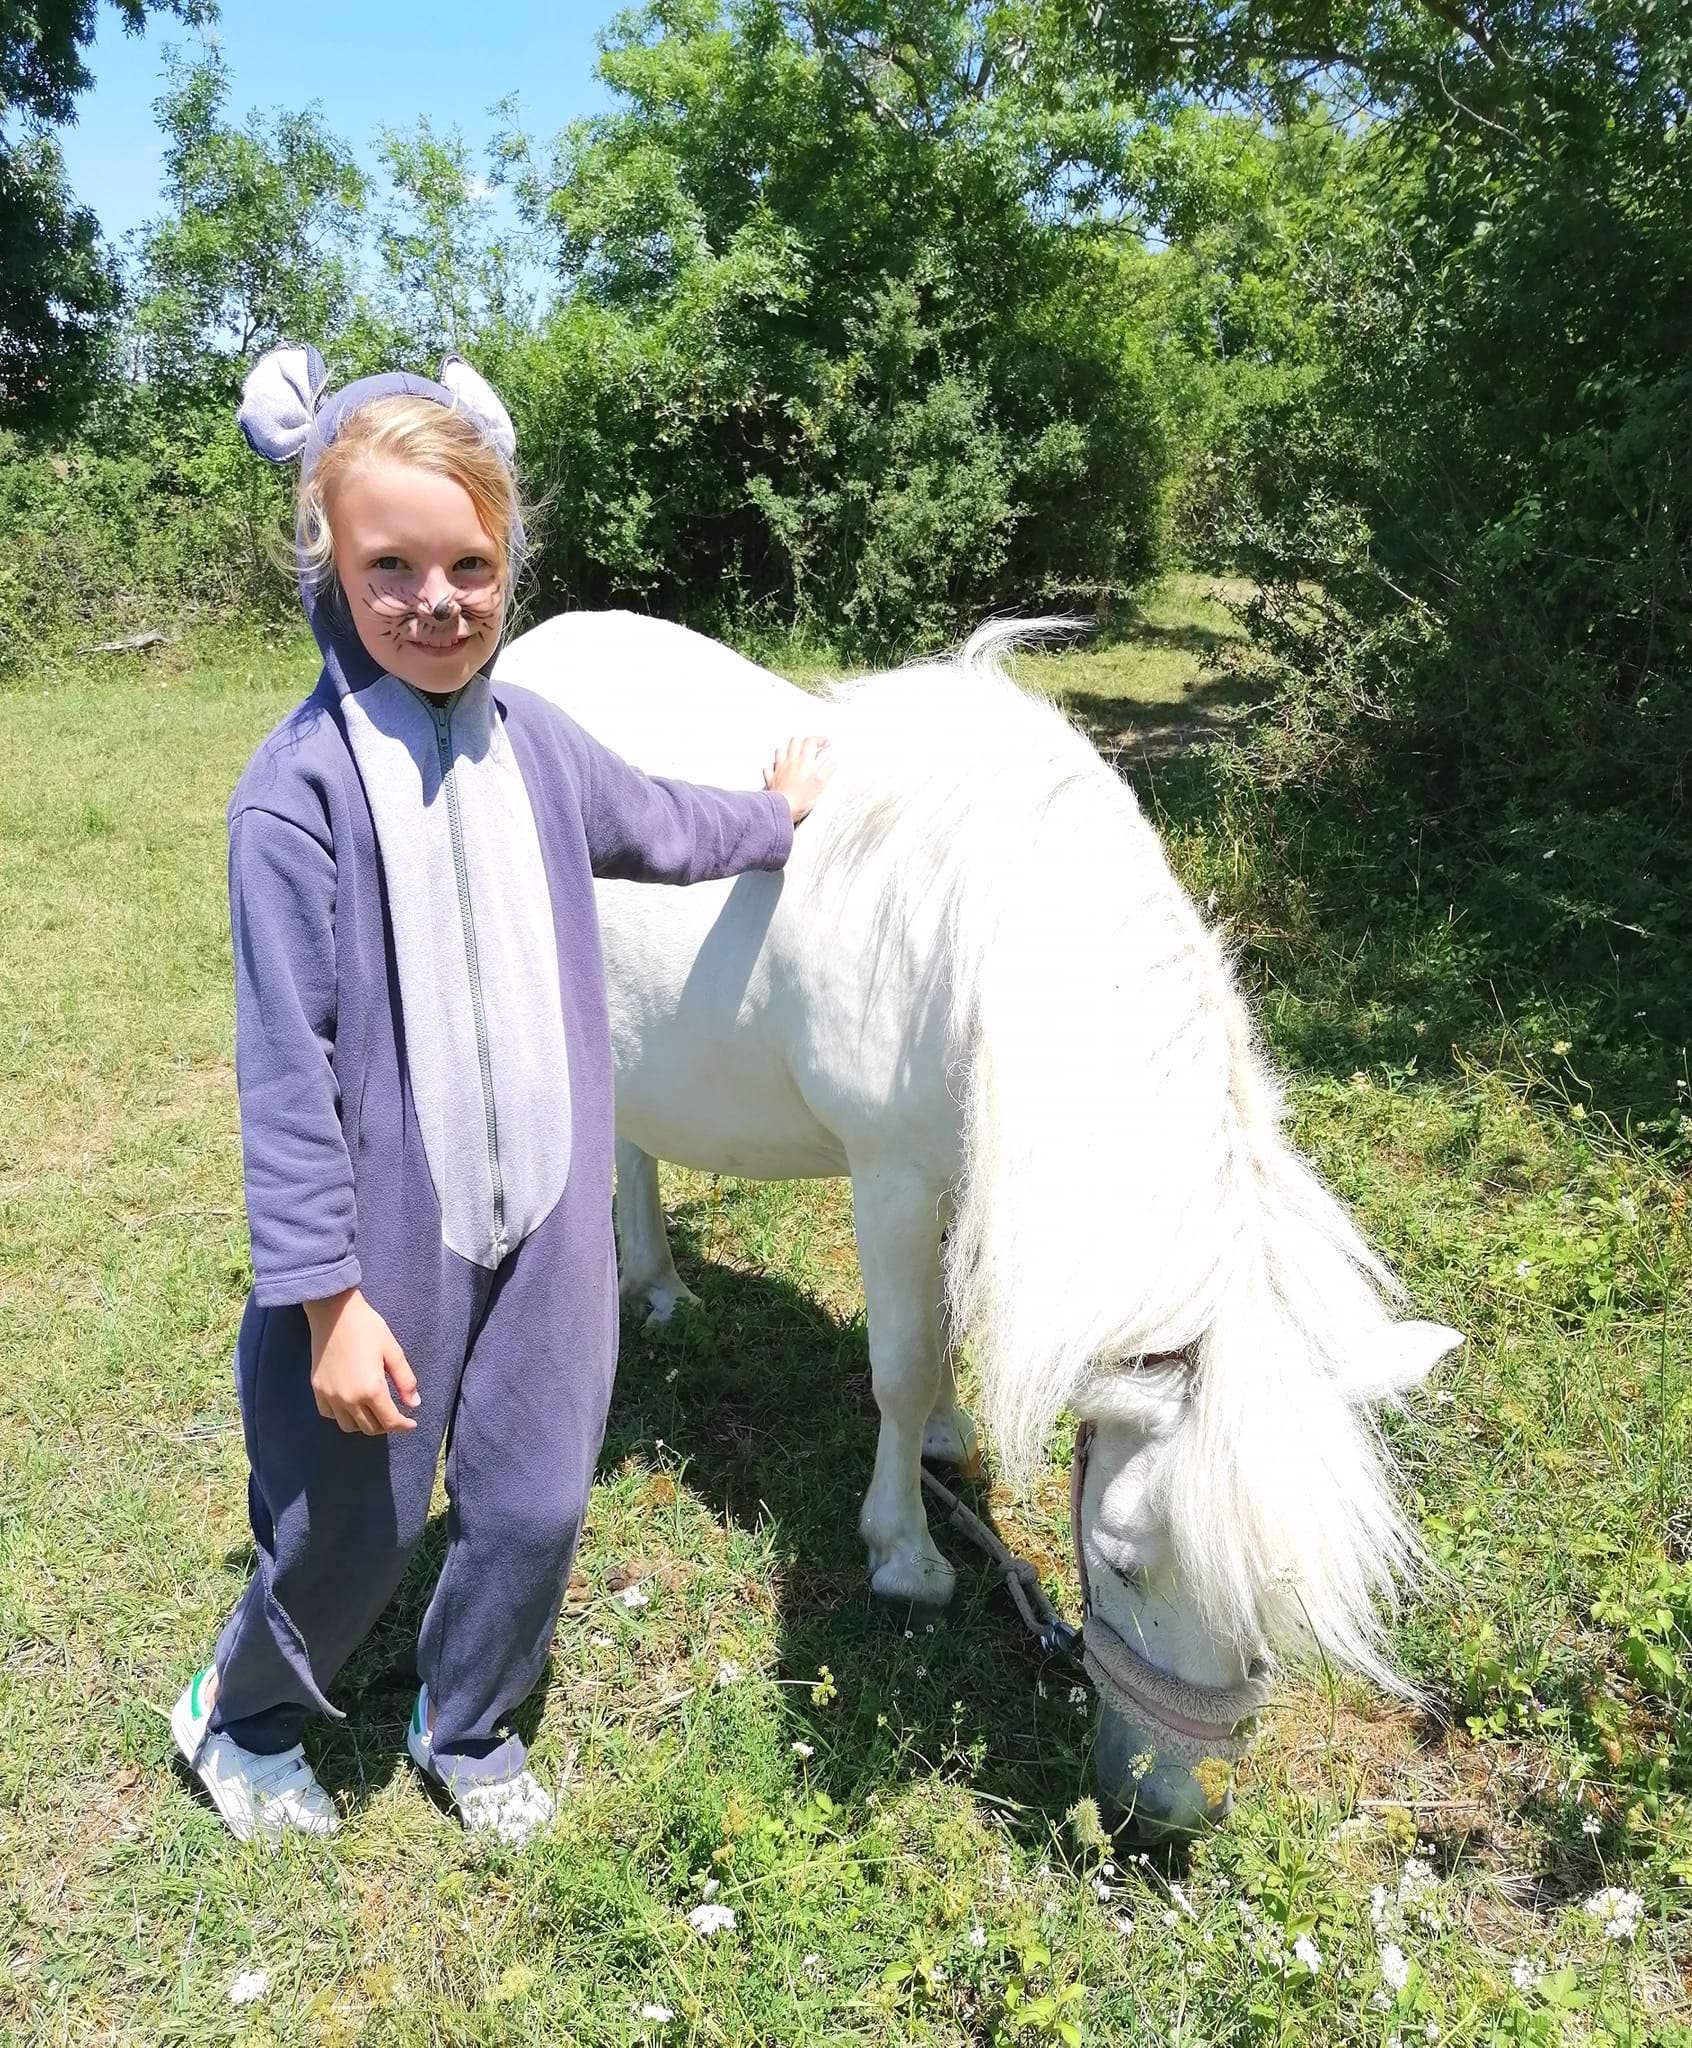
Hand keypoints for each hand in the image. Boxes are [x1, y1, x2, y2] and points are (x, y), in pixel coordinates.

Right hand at [305, 1288, 420, 1434]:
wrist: (334, 1312)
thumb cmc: (367, 1327)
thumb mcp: (393, 1351)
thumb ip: (406, 1381)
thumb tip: (414, 1404)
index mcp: (371, 1389)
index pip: (389, 1420)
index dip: (403, 1426)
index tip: (411, 1424)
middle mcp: (348, 1398)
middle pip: (369, 1428)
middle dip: (386, 1425)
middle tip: (395, 1415)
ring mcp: (330, 1395)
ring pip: (348, 1426)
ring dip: (364, 1424)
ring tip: (374, 1411)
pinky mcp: (317, 1389)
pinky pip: (329, 1414)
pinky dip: (343, 1415)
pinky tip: (351, 1404)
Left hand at [764, 734, 834, 823]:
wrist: (782, 809)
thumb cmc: (800, 799)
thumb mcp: (820, 783)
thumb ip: (828, 769)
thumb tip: (834, 759)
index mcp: (803, 762)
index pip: (810, 742)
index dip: (819, 740)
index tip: (825, 742)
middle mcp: (790, 763)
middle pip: (795, 742)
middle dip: (804, 740)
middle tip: (811, 744)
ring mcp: (779, 770)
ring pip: (780, 751)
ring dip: (787, 747)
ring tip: (793, 748)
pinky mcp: (772, 781)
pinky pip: (769, 769)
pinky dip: (773, 766)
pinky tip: (775, 767)